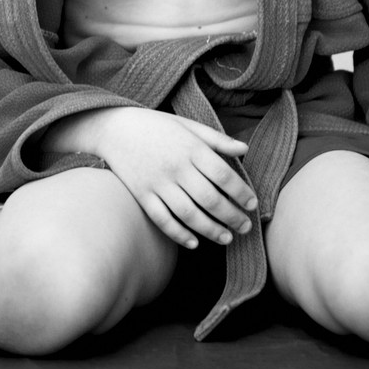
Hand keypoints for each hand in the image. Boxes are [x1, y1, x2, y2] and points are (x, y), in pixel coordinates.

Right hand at [88, 107, 257, 249]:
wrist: (115, 128)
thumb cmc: (157, 125)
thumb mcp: (188, 125)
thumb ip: (217, 140)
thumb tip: (245, 149)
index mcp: (191, 148)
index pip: (223, 175)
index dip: (241, 192)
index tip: (252, 204)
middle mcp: (176, 167)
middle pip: (210, 198)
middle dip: (232, 216)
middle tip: (245, 227)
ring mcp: (158, 183)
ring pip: (189, 214)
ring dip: (211, 230)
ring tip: (226, 238)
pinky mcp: (142, 195)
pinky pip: (163, 220)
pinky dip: (179, 234)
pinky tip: (194, 243)